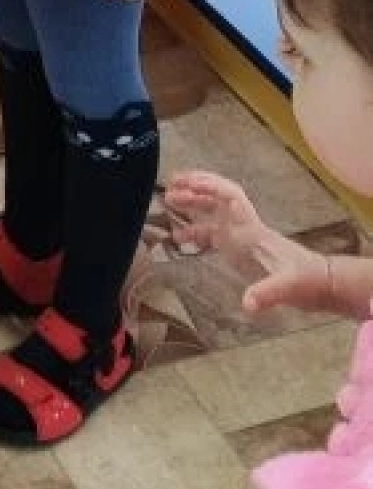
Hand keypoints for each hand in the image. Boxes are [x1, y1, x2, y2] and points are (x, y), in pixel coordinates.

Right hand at [164, 170, 334, 315]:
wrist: (320, 284)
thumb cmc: (305, 281)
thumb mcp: (287, 287)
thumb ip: (267, 293)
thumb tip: (247, 304)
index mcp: (252, 229)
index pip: (230, 196)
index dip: (209, 186)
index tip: (187, 183)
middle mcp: (244, 227)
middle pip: (217, 199)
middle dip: (194, 189)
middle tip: (169, 187)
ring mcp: (242, 238)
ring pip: (213, 214)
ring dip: (192, 206)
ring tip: (168, 204)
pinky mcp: (241, 251)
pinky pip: (213, 235)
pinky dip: (196, 233)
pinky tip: (180, 239)